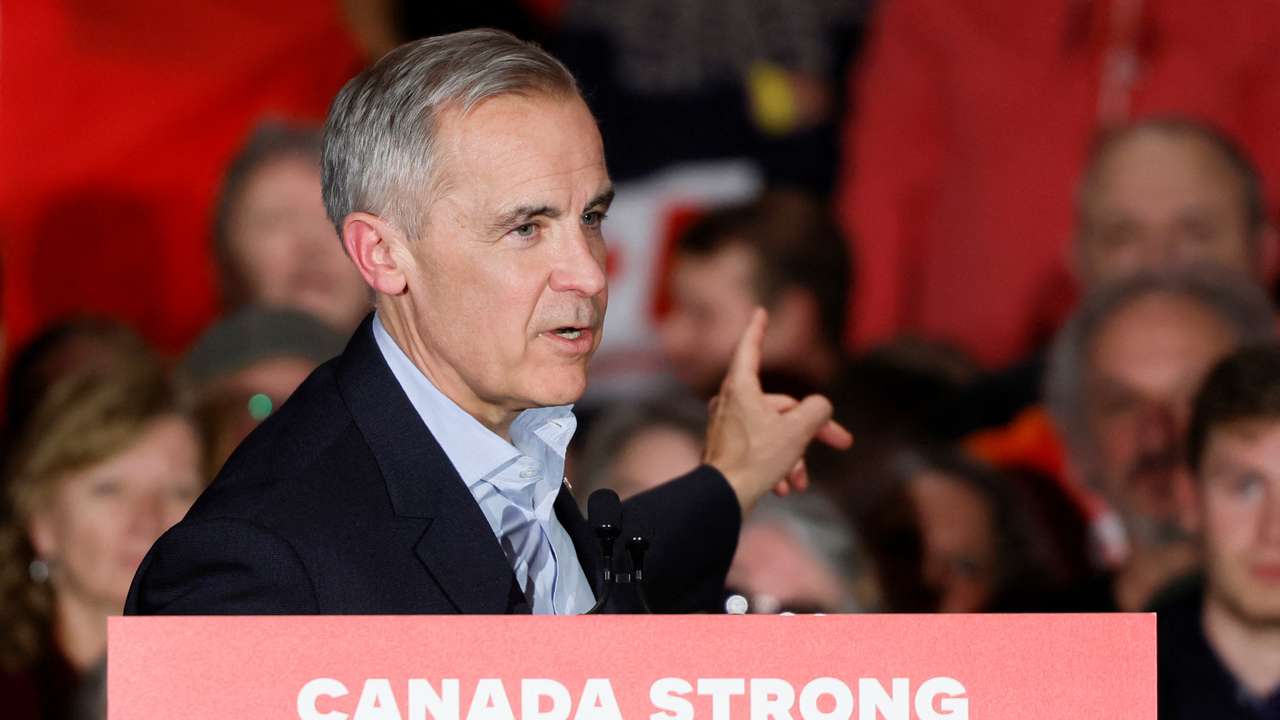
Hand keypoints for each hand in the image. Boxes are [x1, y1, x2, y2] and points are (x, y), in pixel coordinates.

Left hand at [703, 308, 852, 511]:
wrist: (721, 499)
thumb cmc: (756, 460)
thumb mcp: (797, 430)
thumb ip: (817, 410)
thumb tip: (820, 407)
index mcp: (740, 387)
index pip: (749, 348)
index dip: (758, 328)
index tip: (760, 311)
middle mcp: (730, 401)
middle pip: (781, 405)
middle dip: (810, 429)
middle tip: (843, 442)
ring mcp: (727, 425)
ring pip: (774, 432)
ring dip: (793, 456)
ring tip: (799, 481)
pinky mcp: (728, 448)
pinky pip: (760, 448)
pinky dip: (776, 466)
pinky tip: (785, 488)